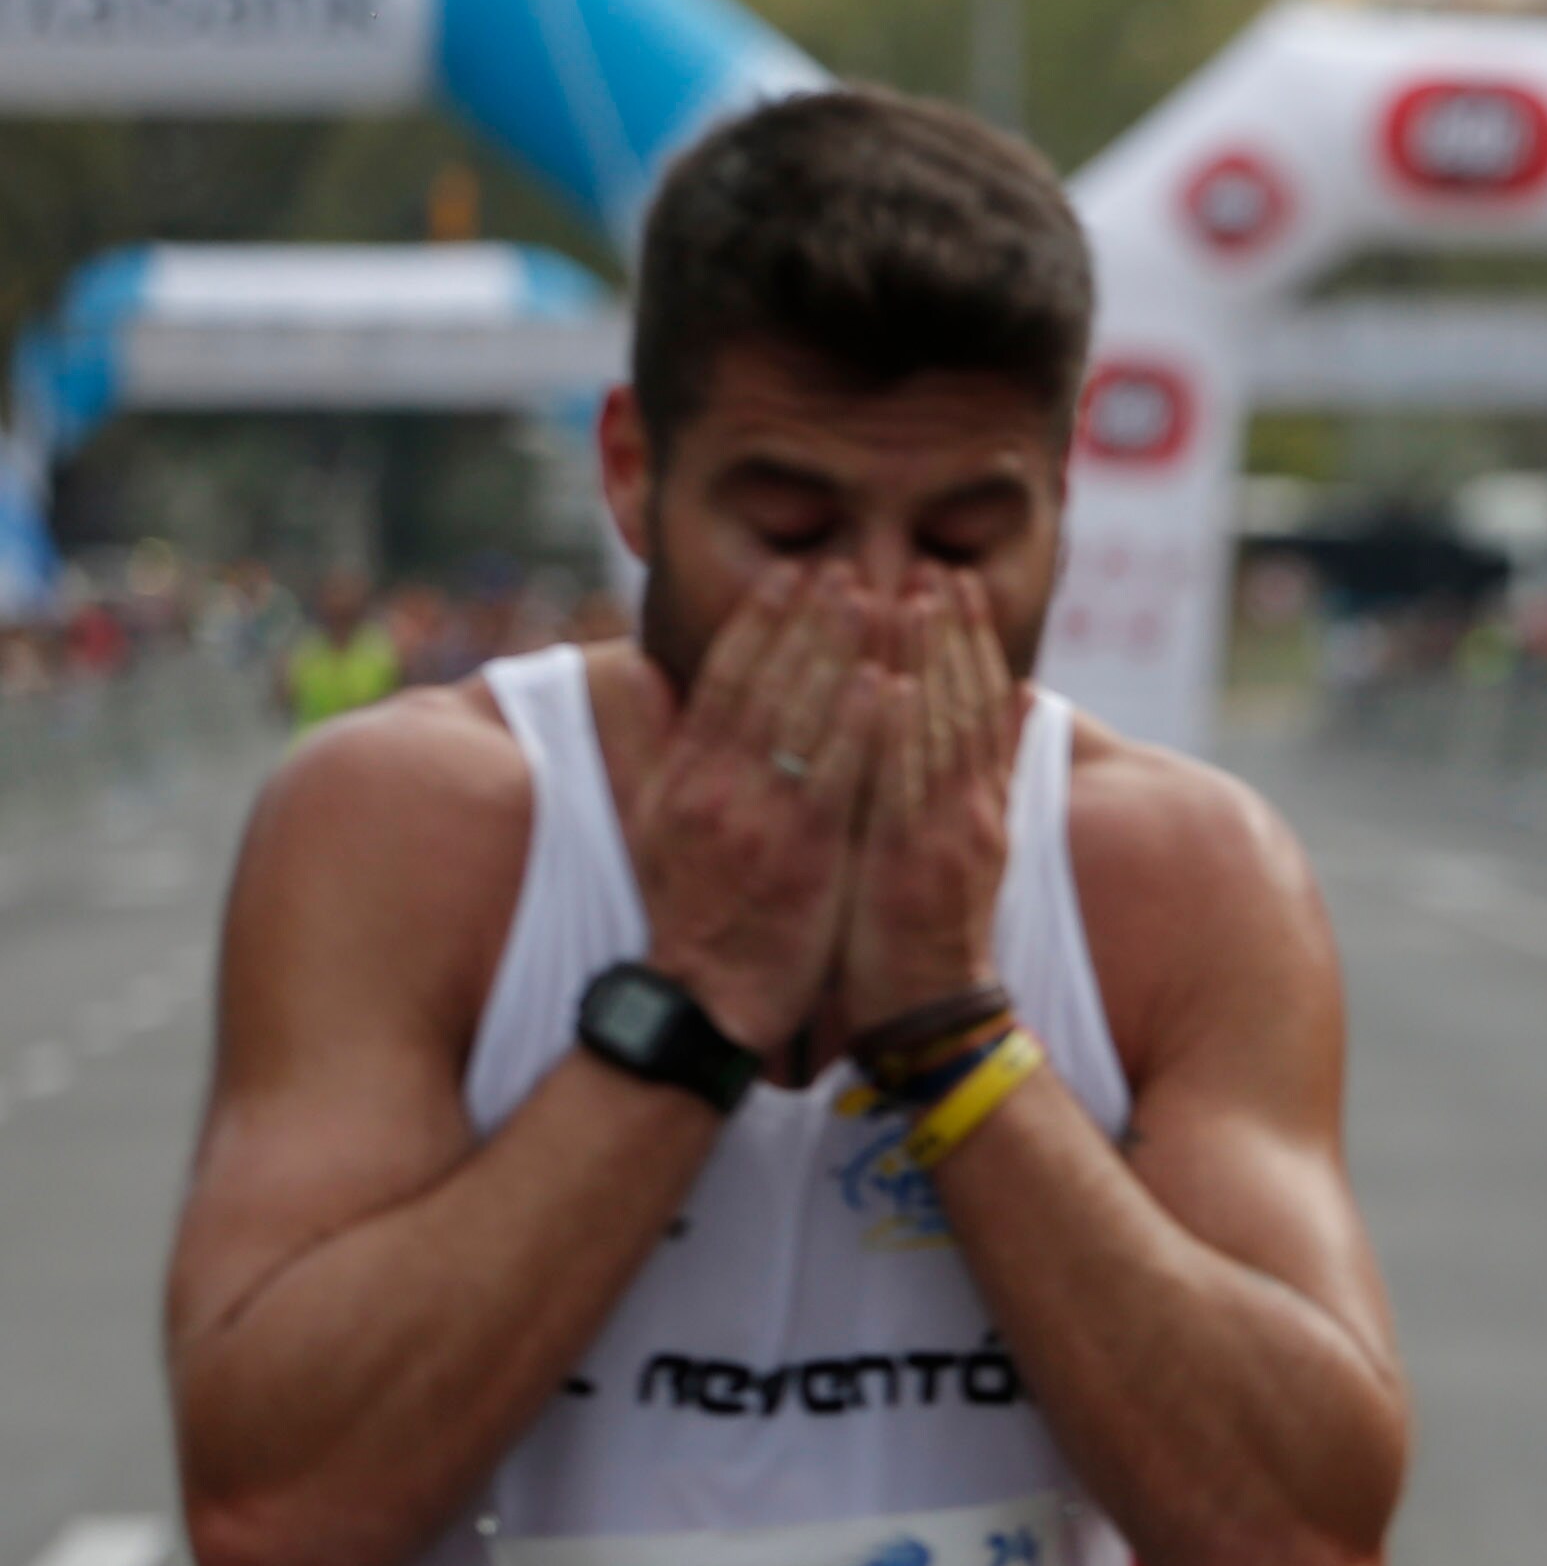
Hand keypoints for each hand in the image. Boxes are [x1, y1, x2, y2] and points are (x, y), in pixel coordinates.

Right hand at [623, 564, 879, 1053]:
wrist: (700, 1001)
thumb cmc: (688, 911)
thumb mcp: (651, 822)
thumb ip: (651, 745)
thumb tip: (640, 674)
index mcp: (685, 773)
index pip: (724, 677)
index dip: (758, 619)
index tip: (789, 571)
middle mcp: (716, 785)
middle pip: (766, 683)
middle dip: (806, 619)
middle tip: (842, 564)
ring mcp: (758, 820)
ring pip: (801, 719)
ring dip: (838, 652)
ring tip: (872, 597)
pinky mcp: (801, 856)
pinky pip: (834, 779)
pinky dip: (859, 727)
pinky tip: (887, 682)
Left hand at [840, 569, 1018, 1034]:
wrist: (931, 1019)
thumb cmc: (925, 934)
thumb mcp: (967, 848)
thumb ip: (985, 776)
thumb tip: (1013, 704)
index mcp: (975, 805)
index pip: (978, 705)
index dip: (969, 640)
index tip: (955, 580)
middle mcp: (967, 812)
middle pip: (965, 705)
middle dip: (953, 632)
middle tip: (938, 565)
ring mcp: (944, 837)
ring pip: (941, 733)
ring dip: (931, 662)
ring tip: (916, 595)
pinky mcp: (914, 867)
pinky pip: (908, 787)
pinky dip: (903, 733)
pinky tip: (893, 682)